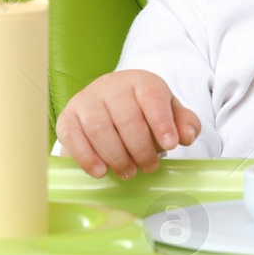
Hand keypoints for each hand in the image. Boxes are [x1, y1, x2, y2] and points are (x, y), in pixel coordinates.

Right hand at [56, 70, 201, 178]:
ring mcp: (86, 100)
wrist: (110, 103)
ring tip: (129, 173)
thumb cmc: (144, 111)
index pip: (152, 97)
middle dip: (140, 148)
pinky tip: (101, 172)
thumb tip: (186, 135)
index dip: (162, 122)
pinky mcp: (67, 118)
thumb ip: (185, 123)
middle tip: (149, 167)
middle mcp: (111, 86)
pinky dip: (86, 157)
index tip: (171, 145)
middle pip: (126, 117)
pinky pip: (73, 137)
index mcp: (140, 81)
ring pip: (99, 128)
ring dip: (116, 156)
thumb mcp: (170, 113)